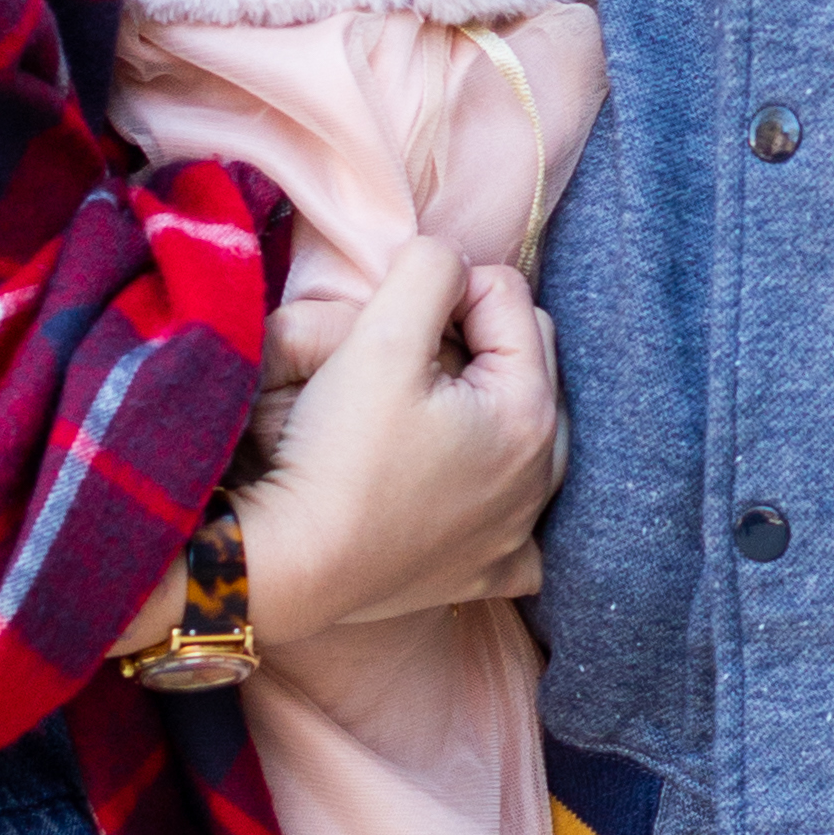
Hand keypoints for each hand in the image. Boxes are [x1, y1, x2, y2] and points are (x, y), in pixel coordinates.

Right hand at [231, 238, 561, 642]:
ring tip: (421, 407)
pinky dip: (492, 498)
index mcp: (529, 409)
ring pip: (523, 429)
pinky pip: (515, 526)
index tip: (392, 320)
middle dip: (474, 340)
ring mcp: (517, 531)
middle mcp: (542, 473)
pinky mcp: (486, 572)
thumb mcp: (382, 336)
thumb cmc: (337, 452)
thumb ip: (429, 271)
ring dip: (485, 405)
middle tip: (403, 356)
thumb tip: (449, 262)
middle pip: (525, 358)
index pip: (508, 296)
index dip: (446, 288)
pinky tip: (458, 490)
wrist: (292, 565)